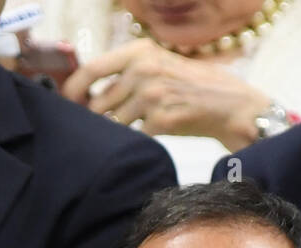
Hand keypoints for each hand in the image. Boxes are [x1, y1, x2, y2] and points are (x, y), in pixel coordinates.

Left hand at [61, 38, 272, 151]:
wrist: (231, 106)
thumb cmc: (192, 87)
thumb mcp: (160, 64)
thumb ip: (128, 72)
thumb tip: (88, 91)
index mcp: (141, 51)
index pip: (91, 70)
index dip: (73, 91)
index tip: (69, 103)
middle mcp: (144, 70)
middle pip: (97, 103)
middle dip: (93, 119)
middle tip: (95, 128)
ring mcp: (152, 95)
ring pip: (112, 123)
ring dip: (114, 132)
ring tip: (127, 133)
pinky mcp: (160, 120)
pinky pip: (131, 137)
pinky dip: (132, 143)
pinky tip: (141, 141)